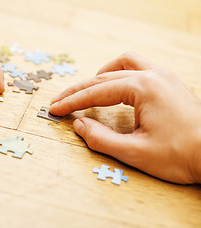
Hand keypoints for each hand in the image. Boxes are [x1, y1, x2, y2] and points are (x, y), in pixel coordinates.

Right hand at [50, 52, 200, 183]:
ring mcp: (163, 77)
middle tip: (60, 102)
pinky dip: (119, 74)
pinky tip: (115, 86)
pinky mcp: (168, 83)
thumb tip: (79, 125)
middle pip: (104, 77)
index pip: (96, 92)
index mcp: (144, 88)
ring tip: (85, 90)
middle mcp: (153, 76)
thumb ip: (101, 138)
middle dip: (79, 90)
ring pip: (122, 65)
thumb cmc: (181, 155)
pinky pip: (138, 68)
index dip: (72, 101)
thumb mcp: (135, 152)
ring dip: (100, 76)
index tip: (54, 108)